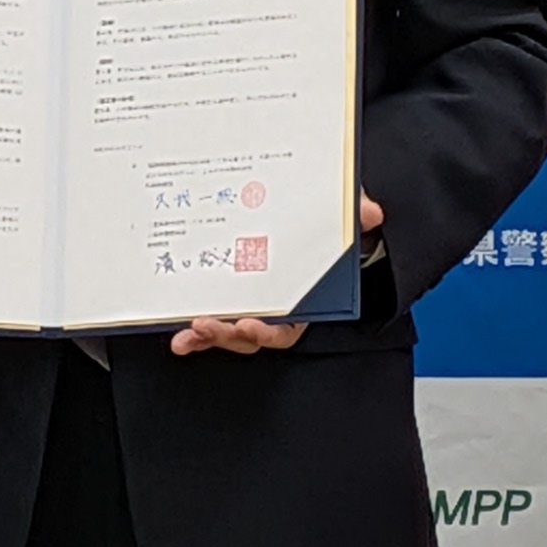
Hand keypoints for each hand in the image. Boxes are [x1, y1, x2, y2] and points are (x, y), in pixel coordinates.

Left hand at [170, 196, 383, 357]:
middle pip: (249, 335)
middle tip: (206, 325)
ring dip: (205, 336)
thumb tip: (370, 211)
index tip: (251, 326)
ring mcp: (248, 306)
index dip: (268, 332)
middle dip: (226, 334)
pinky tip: (176, 331)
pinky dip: (193, 331)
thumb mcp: (341, 218)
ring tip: (187, 333)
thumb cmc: (324, 228)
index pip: (287, 328)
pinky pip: (210, 320)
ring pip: (226, 332)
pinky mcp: (225, 298)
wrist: (309, 218)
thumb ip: (354, 215)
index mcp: (302, 301)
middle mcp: (274, 309)